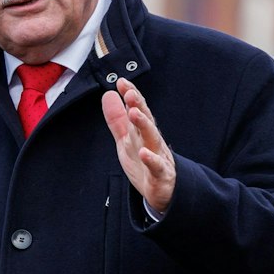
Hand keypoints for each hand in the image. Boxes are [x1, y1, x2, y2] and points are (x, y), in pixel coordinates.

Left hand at [102, 82, 176, 214]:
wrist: (164, 191)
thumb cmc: (144, 162)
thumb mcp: (126, 139)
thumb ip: (117, 119)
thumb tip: (109, 94)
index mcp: (142, 132)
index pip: (138, 110)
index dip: (131, 96)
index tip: (122, 82)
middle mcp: (151, 141)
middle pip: (146, 120)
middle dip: (139, 105)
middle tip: (130, 93)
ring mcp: (158, 156)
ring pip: (152, 138)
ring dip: (144, 125)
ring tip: (134, 113)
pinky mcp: (160, 175)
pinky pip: (157, 167)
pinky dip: (151, 160)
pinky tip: (145, 153)